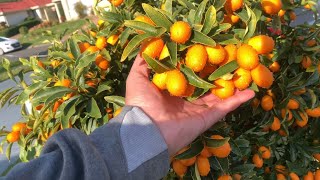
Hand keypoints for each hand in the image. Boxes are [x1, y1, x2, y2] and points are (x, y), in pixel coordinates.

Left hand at [126, 55, 254, 154]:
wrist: (146, 129)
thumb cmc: (140, 102)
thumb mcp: (137, 77)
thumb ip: (144, 61)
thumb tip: (151, 44)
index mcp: (172, 90)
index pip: (188, 73)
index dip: (198, 62)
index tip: (208, 48)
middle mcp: (186, 99)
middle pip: (206, 83)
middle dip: (218, 71)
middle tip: (231, 58)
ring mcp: (198, 110)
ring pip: (219, 94)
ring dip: (232, 83)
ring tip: (246, 70)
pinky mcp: (207, 118)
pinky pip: (225, 107)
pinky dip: (238, 100)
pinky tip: (251, 91)